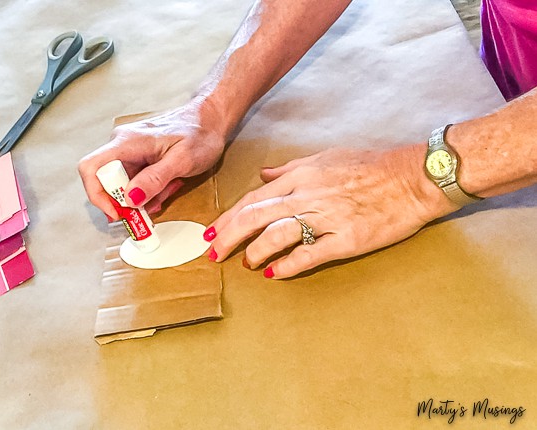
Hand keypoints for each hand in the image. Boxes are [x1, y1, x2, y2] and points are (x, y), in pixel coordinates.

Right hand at [78, 99, 225, 218]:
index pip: (91, 168)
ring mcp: (130, 152)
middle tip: (150, 207)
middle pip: (106, 182)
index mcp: (127, 142)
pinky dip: (149, 191)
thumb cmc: (200, 133)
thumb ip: (155, 179)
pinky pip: (134, 182)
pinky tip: (168, 184)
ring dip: (142, 197)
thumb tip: (130, 198)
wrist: (211, 120)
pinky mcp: (138, 158)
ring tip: (168, 189)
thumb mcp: (182, 161)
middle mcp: (122, 145)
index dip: (97, 195)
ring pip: (123, 186)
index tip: (116, 213)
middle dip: (127, 201)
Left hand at [205, 145, 454, 278]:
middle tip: (214, 254)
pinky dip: (287, 265)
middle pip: (256, 217)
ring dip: (255, 252)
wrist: (411, 179)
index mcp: (301, 176)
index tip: (212, 231)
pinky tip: (273, 273)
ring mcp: (327, 218)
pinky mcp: (346, 239)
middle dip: (229, 237)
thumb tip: (263, 175)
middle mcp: (307, 195)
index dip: (228, 217)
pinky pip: (309, 254)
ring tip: (246, 264)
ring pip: (277, 235)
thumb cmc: (369, 166)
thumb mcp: (325, 157)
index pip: (253, 198)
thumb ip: (289, 168)